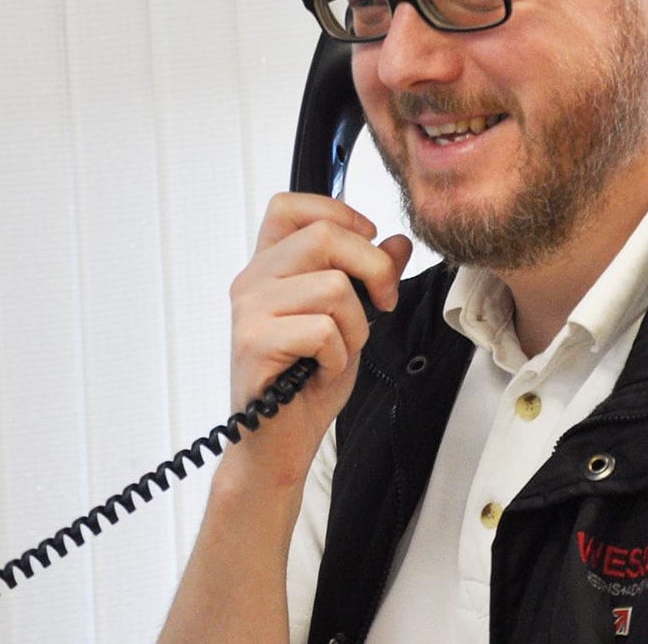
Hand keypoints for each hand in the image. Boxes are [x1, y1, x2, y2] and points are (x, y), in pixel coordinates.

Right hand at [224, 192, 413, 483]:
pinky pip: (322, 330)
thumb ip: (370, 278)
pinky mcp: (254, 342)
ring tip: (337, 352)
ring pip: (333, 286)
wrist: (279, 442)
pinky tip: (319, 372)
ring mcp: (249, 310)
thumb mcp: (350, 321)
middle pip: (324, 235)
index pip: (289, 205)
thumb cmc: (307, 383)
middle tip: (383, 303)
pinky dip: (337, 356)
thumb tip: (398, 242)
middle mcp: (252, 280)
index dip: (337, 212)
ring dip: (355, 327)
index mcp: (269, 266)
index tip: (369, 243)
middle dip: (372, 268)